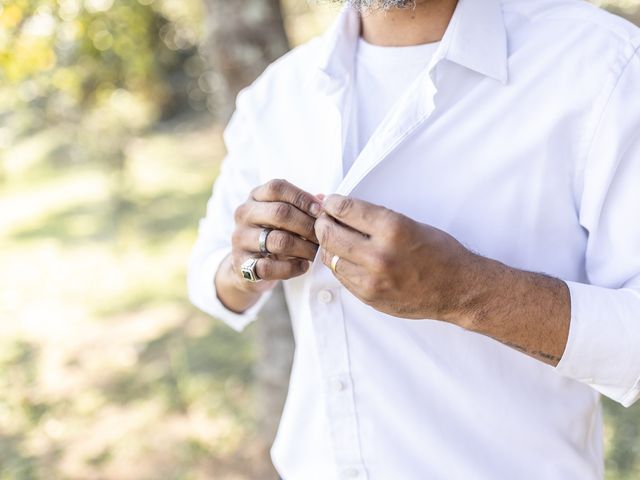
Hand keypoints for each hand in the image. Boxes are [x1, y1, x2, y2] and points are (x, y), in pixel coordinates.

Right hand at [227, 179, 321, 293]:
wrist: (246, 268)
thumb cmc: (273, 235)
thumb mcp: (284, 218)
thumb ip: (303, 207)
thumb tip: (325, 201)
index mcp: (256, 197)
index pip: (277, 187)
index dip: (302, 197)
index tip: (321, 211)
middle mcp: (244, 214)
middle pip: (280, 213)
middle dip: (307, 225)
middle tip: (323, 237)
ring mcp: (240, 239)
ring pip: (278, 240)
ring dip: (304, 248)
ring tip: (316, 253)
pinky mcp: (241, 263)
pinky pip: (269, 266)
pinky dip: (291, 268)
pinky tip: (303, 266)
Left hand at [314, 194, 476, 320]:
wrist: (458, 289)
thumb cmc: (439, 252)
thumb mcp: (410, 223)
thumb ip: (374, 218)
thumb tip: (341, 208)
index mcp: (392, 229)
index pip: (345, 209)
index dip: (331, 203)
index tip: (330, 202)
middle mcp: (379, 255)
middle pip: (330, 234)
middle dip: (323, 223)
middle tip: (325, 219)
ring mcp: (372, 279)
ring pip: (330, 257)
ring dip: (329, 246)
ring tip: (336, 239)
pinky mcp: (369, 296)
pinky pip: (341, 277)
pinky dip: (340, 265)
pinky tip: (347, 258)